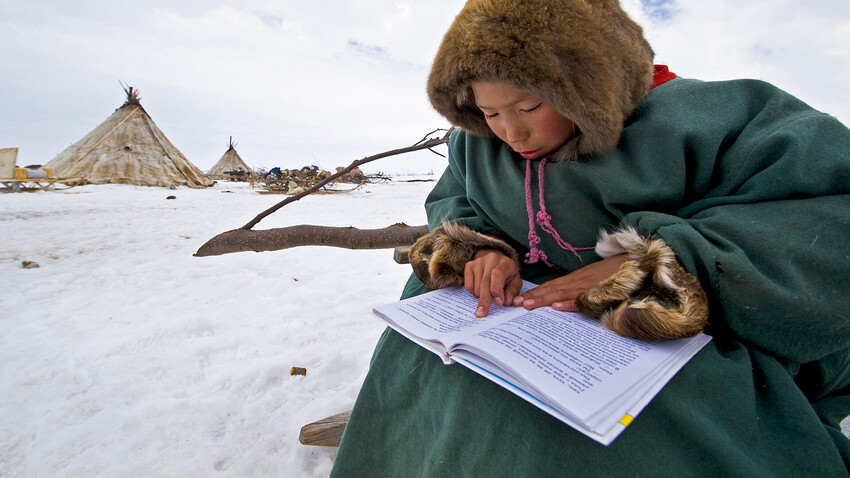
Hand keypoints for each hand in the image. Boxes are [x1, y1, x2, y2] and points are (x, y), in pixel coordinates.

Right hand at [464, 248, 521, 317]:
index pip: (498, 274)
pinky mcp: (469, 265)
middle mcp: (491, 259)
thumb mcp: (515, 283)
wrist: (496, 262)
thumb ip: (512, 293)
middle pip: (485, 282)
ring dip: (481, 296)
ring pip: (476, 286)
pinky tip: (481, 289)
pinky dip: (474, 293)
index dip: (497, 289)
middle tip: (482, 313)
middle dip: (485, 300)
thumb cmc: (507, 276)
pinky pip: (468, 286)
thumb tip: (506, 302)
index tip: (499, 303)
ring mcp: (479, 261)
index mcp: (505, 263)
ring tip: (489, 293)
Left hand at [513, 254, 628, 310]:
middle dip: (533, 297)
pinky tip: (558, 307)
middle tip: (514, 304)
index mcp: (575, 280)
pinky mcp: (600, 291)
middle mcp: (577, 281)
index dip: (535, 293)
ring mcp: (587, 286)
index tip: (520, 300)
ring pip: (561, 293)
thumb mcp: (593, 280)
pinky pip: (583, 299)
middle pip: (551, 290)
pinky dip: (570, 303)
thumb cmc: (614, 273)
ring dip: (543, 300)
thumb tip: (563, 301)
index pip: (551, 287)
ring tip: (528, 306)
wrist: (635, 262)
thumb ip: (579, 290)